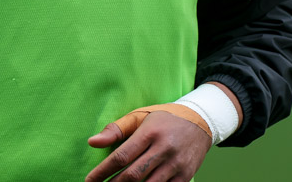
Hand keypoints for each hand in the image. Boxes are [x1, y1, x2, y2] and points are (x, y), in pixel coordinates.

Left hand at [85, 110, 211, 181]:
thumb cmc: (163, 119)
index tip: (90, 180)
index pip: (121, 156)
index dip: (103, 171)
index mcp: (150, 132)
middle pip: (133, 175)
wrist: (201, 121)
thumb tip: (92, 142)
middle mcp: (164, 149)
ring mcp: (176, 164)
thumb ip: (116, 129)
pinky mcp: (186, 176)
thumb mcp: (140, 116)